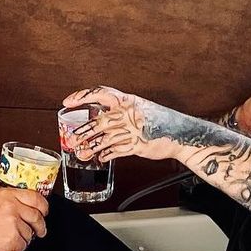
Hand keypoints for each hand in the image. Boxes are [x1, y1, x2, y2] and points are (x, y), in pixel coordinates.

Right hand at [0, 181, 48, 250]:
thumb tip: (5, 184)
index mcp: (8, 195)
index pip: (36, 198)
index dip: (44, 206)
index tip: (44, 210)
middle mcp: (13, 208)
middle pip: (38, 217)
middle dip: (40, 226)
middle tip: (40, 230)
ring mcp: (13, 225)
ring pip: (30, 234)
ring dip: (24, 238)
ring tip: (11, 237)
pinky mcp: (11, 240)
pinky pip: (22, 246)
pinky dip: (17, 248)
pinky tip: (7, 245)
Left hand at [61, 86, 178, 161]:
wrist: (182, 134)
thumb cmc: (159, 122)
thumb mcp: (139, 110)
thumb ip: (119, 113)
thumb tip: (98, 121)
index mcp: (128, 100)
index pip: (100, 93)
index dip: (83, 96)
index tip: (68, 102)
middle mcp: (129, 114)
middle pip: (100, 121)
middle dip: (84, 131)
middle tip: (71, 138)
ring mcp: (133, 130)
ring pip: (106, 138)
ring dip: (91, 147)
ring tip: (81, 152)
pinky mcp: (138, 145)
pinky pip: (117, 151)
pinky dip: (107, 155)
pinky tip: (100, 157)